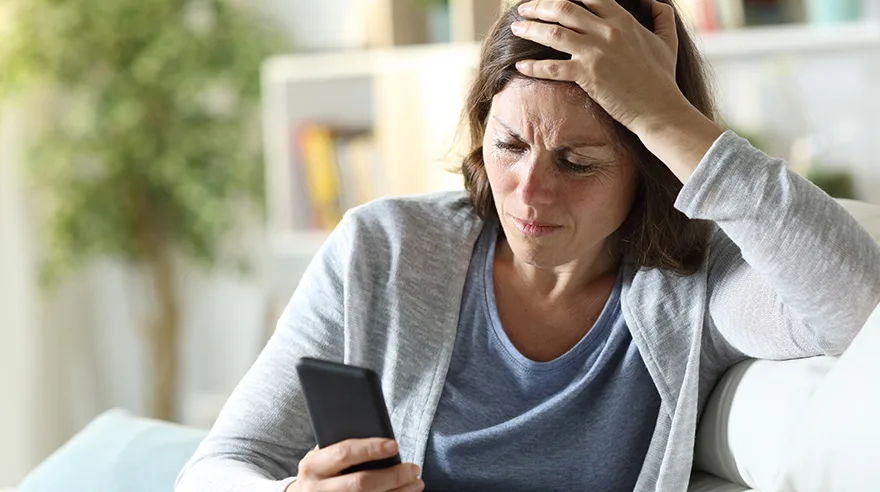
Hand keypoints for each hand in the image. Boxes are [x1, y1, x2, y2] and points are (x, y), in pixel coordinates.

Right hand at [287, 439, 423, 491]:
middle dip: (392, 476)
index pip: (344, 453)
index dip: (370, 448)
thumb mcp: (322, 458)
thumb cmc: (320, 472)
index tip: (395, 445)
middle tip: (414, 468)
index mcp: (313, 466)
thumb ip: (342, 449)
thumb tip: (380, 436)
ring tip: (416, 483)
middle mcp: (317, 489)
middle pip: (360, 483)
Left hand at [511, 0, 686, 135]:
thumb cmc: (663, 78)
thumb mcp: (668, 40)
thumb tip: (652, 0)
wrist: (659, 109)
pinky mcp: (587, 76)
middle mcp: (607, 32)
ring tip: (516, 28)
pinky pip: (552, 68)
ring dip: (530, 28)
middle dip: (540, 6)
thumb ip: (661, 15)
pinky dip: (533, 66)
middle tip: (524, 8)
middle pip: (564, 9)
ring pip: (553, 33)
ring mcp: (595, 54)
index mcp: (623, 21)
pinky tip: (519, 65)